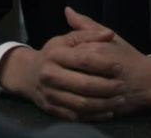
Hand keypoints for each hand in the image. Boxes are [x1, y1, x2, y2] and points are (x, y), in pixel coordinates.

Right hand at [0, 22, 123, 120]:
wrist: (28, 74)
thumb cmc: (53, 54)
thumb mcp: (67, 39)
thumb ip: (88, 33)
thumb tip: (110, 34)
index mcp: (55, 54)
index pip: (83, 60)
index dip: (104, 64)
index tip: (120, 67)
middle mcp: (50, 75)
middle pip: (84, 85)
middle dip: (107, 87)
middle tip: (122, 86)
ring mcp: (50, 94)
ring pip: (82, 104)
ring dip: (104, 104)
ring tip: (120, 100)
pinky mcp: (52, 109)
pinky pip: (76, 116)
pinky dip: (94, 116)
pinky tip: (108, 111)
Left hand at [64, 7, 150, 114]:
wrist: (150, 81)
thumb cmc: (127, 56)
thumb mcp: (109, 36)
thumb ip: (86, 25)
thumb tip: (67, 10)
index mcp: (99, 51)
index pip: (70, 53)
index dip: (60, 56)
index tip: (54, 57)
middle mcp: (100, 71)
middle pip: (70, 75)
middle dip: (60, 76)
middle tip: (53, 75)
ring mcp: (103, 91)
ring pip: (75, 94)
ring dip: (65, 93)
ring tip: (60, 88)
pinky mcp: (106, 107)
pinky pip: (84, 110)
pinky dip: (75, 108)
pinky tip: (70, 102)